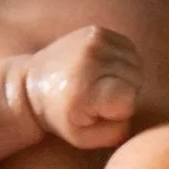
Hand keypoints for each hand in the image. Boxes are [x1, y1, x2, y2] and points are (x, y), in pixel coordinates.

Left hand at [24, 26, 142, 149]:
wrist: (32, 85)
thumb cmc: (61, 117)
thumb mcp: (84, 138)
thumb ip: (116, 132)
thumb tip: (132, 106)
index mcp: (85, 88)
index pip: (129, 99)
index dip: (119, 110)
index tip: (97, 109)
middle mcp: (91, 58)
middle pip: (136, 79)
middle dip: (125, 92)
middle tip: (99, 97)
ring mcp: (94, 40)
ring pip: (136, 62)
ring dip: (125, 76)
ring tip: (102, 83)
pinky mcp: (97, 30)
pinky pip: (129, 48)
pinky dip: (122, 60)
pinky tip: (103, 69)